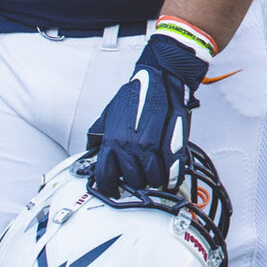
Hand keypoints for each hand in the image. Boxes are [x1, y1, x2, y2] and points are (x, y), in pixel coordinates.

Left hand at [88, 31, 205, 194]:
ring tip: (154, 175)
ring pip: (153, 179)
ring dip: (153, 180)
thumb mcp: (109, 114)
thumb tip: (93, 152)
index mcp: (113, 141)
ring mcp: (154, 147)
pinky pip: (173, 172)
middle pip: (132, 181)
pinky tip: (169, 175)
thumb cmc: (137, 93)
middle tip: (138, 178)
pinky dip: (171, 177)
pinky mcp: (173, 145)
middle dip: (134, 183)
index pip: (106, 176)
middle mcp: (132, 147)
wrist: (162, 78)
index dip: (109, 186)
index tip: (114, 188)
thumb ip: (100, 136)